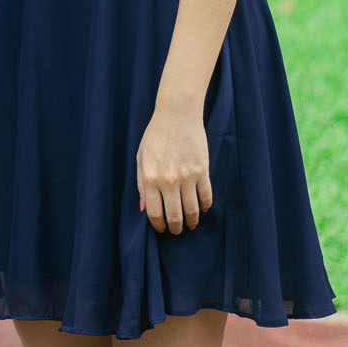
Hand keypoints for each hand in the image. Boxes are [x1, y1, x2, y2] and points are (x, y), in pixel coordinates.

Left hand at [136, 107, 211, 234]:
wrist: (177, 115)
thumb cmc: (156, 136)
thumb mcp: (141, 158)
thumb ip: (141, 184)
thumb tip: (144, 209)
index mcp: (150, 178)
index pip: (155, 213)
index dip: (159, 226)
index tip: (162, 229)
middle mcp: (168, 180)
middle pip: (175, 216)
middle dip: (176, 228)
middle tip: (177, 231)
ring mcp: (187, 176)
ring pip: (192, 210)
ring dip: (191, 222)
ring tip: (190, 225)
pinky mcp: (203, 171)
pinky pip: (206, 196)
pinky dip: (205, 206)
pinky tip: (201, 209)